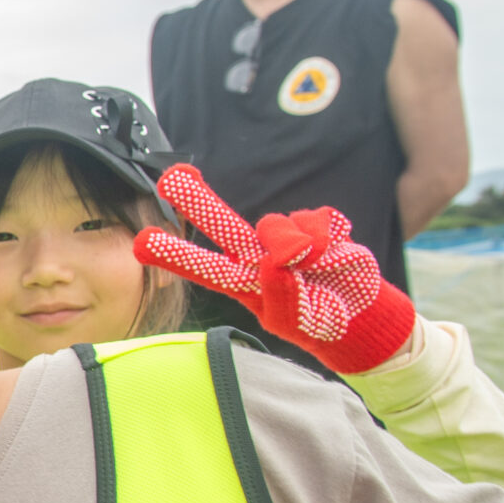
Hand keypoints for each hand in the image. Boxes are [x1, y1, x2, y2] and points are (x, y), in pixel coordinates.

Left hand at [134, 164, 415, 372]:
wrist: (363, 318)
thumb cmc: (320, 324)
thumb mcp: (296, 322)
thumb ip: (282, 294)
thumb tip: (277, 260)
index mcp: (242, 282)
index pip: (203, 267)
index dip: (174, 254)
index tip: (140, 241)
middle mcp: (258, 256)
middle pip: (223, 223)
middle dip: (198, 201)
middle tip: (171, 178)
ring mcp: (287, 239)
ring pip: (280, 225)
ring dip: (302, 248)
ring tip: (315, 270)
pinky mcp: (319, 227)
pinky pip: (319, 220)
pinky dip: (330, 240)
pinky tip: (334, 256)